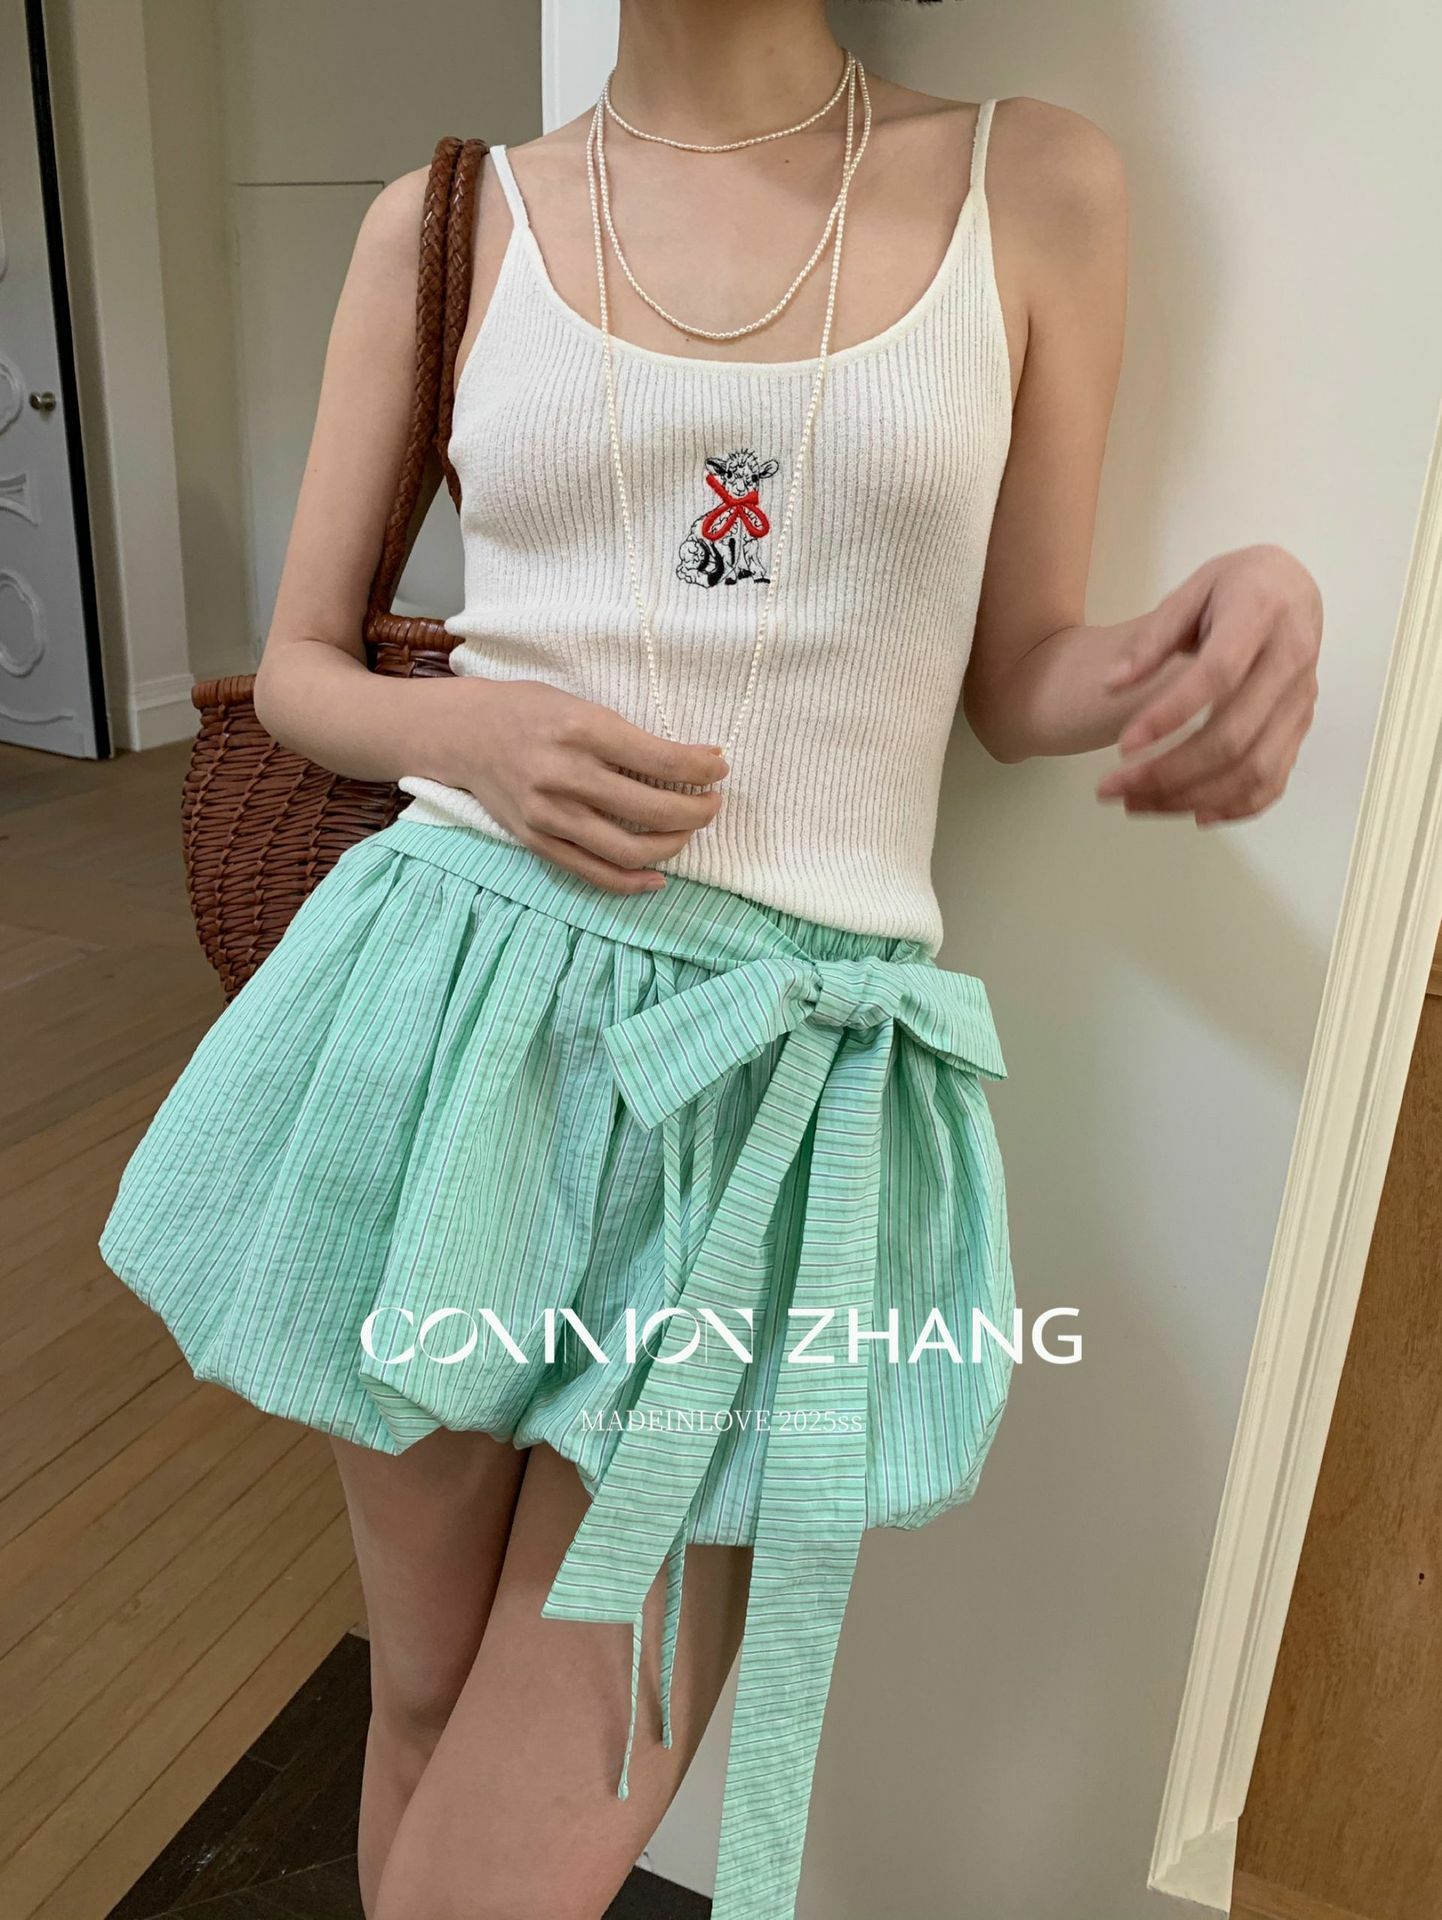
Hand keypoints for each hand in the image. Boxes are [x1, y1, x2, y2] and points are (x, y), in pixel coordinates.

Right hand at [435, 679, 727, 893]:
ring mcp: (550, 815)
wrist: (464, 733)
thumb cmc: (530, 711)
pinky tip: (659, 875)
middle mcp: (566, 775)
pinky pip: (595, 873)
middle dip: (698, 812)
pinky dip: (634, 881)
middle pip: (654, 812)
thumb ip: (630, 737)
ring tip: (687, 832)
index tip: (720, 768)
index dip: (703, 769)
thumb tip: (698, 759)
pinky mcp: (537, 841)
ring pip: (630, 851)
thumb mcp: (582, 705)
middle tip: (712, 804)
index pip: (663, 761)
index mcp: (583, 729)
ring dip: (673, 846)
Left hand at [1095, 544, 1321, 822]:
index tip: (1122, 746)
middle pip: (1233, 736)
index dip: (1168, 715)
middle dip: (1167, 773)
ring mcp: (1301, 700)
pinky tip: (1193, 814)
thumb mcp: (1191, 591)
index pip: (1216, 676)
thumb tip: (1112, 684)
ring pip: (1253, 768)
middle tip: (1111, 788)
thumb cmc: (1235, 587)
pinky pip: (1276, 779)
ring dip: (1192, 797)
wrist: (1291, 588)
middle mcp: (1291, 661)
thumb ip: (1152, 637)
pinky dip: (1237, 806)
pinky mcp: (1301, 726)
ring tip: (1136, 803)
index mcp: (1261, 616)